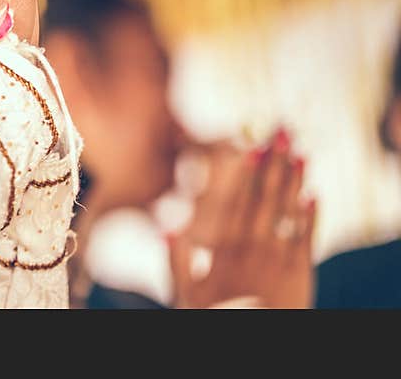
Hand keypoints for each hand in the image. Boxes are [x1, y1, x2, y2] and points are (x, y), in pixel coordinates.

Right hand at [168, 129, 316, 308]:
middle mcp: (251, 248)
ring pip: (287, 212)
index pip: (234, 202)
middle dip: (274, 164)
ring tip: (301, 154)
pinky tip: (313, 196)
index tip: (250, 146)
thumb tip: (165, 228)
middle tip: (282, 133)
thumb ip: (177, 261)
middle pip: (263, 198)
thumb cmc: (214, 320)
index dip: (244, 173)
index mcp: (223, 249)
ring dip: (295, 182)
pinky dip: (310, 217)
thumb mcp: (184, 295)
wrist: (251, 345)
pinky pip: (306, 239)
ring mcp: (277, 259)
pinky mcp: (299, 273)